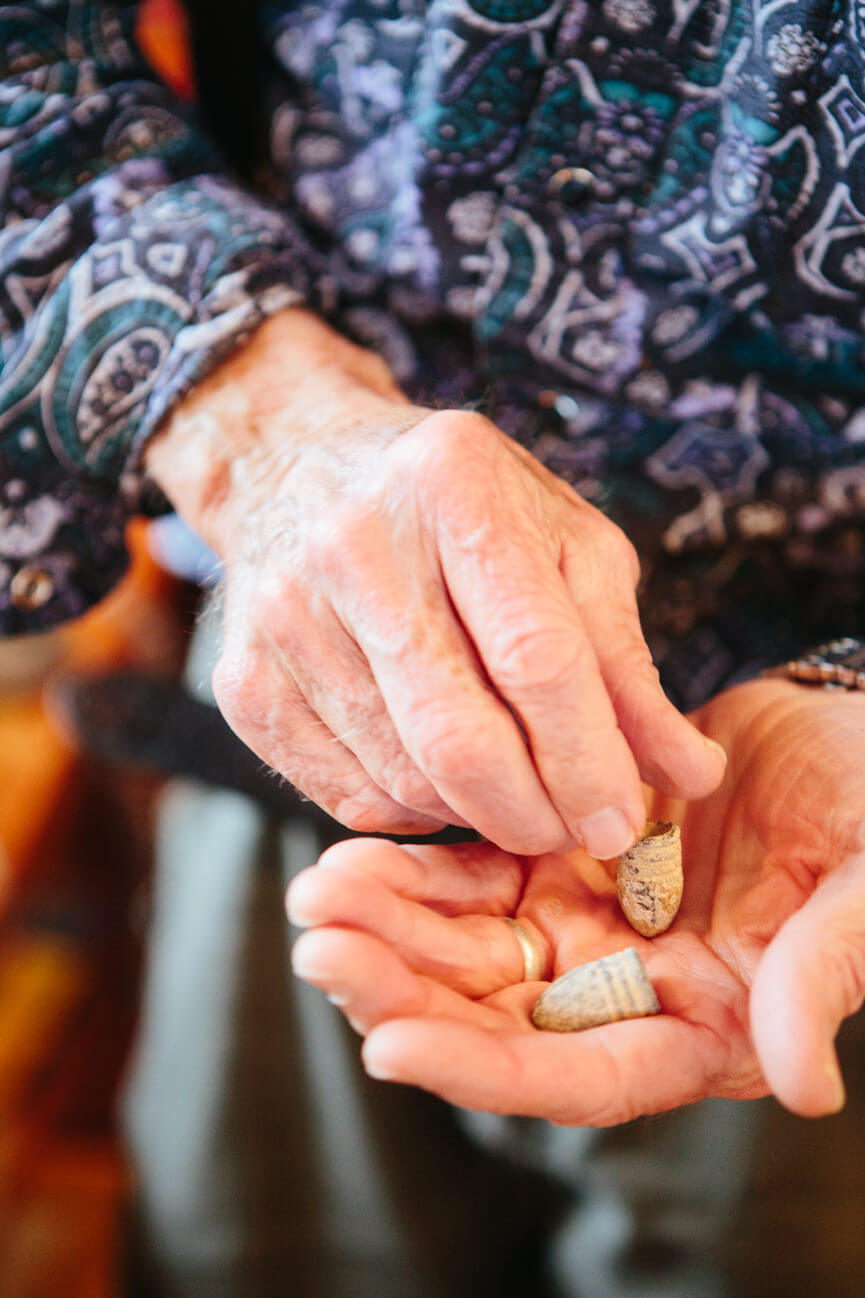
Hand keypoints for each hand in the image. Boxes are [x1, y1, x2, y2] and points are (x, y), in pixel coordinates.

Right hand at [147, 308, 723, 854]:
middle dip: (533, 814)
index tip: (622, 821)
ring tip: (511, 791)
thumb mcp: (561, 545)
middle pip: (459, 735)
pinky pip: (346, 795)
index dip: (588, 759)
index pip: (537, 657)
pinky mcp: (243, 679)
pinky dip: (410, 811)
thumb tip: (692, 774)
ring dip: (475, 813)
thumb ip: (625, 662)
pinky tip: (436, 776)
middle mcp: (355, 544)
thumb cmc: (458, 508)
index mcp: (455, 486)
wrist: (300, 465)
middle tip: (570, 832)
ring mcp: (285, 615)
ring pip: (403, 777)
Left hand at [287, 678, 864, 1121]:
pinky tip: (361, 853)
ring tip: (322, 893)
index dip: (482, 1069)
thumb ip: (823, 978)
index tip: (389, 1048)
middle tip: (321, 947)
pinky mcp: (563, 856)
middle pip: (495, 1016)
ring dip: (390, 928)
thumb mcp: (864, 892)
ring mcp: (589, 921)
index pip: (574, 1074)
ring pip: (469, 947)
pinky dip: (419, 871)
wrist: (846, 732)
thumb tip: (805, 1086)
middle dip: (401, 992)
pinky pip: (476, 876)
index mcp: (698, 1026)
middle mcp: (628, 988)